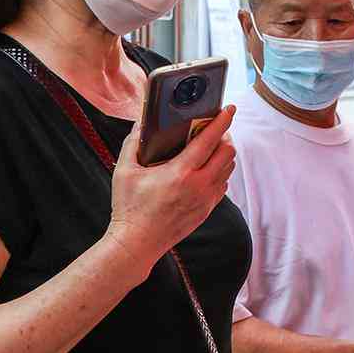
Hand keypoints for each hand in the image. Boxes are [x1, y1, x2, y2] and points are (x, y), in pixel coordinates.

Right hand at [109, 104, 236, 257]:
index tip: (229, 109)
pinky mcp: (206, 210)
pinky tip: (206, 169)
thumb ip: (133, 143)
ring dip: (224, 154)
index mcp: (180, 173)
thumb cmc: (129, 208)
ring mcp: (205, 200)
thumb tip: (141, 124)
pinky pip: (222, 185)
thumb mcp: (124, 171)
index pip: (209, 141)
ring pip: (228, 170)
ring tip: (210, 146)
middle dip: (225, 136)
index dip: (222, 122)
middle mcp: (198, 186)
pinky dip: (220, 173)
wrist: (137, 243)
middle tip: (213, 129)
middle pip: (228, 153)